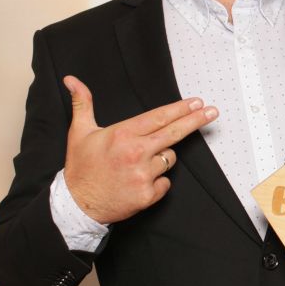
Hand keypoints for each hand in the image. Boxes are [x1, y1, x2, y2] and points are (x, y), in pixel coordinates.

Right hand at [62, 75, 217, 223]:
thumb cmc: (81, 167)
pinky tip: (140, 181)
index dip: (181, 109)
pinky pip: (165, 182)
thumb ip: (82, 103)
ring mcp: (143, 175)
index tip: (197, 102)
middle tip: (212, 112)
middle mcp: (136, 153)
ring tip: (138, 163)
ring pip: (168, 159)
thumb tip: (72, 80)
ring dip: (161, 158)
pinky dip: (158, 181)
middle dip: (196, 120)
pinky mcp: (147, 195)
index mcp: (123, 135)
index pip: (159, 117)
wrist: (77, 205)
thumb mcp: (79, 132)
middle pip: (174, 133)